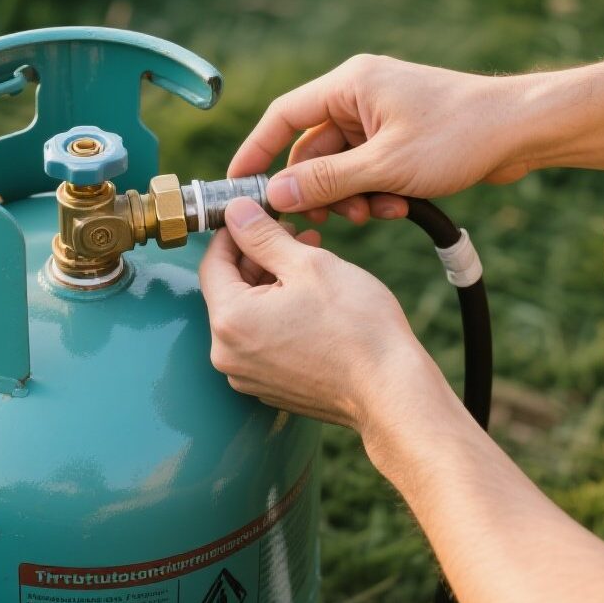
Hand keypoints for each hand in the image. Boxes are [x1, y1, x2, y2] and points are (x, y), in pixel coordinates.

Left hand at [199, 198, 445, 435]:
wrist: (390, 390)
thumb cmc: (357, 327)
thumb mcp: (308, 264)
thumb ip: (263, 235)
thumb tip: (236, 212)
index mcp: (230, 320)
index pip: (213, 262)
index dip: (236, 232)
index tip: (259, 216)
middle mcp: (228, 355)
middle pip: (230, 290)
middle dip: (260, 258)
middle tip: (297, 236)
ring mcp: (248, 376)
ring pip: (248, 316)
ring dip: (272, 286)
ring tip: (311, 265)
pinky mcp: (269, 388)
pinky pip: (263, 342)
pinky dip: (279, 318)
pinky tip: (312, 303)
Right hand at [229, 53, 541, 222]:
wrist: (522, 131)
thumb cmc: (459, 134)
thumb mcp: (384, 166)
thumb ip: (325, 182)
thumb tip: (275, 197)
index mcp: (349, 84)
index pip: (282, 117)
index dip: (256, 152)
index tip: (239, 186)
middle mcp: (360, 95)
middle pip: (313, 150)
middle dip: (320, 190)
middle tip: (326, 222)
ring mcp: (382, 117)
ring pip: (343, 167)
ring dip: (353, 197)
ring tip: (378, 213)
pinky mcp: (401, 138)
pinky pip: (369, 170)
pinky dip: (377, 193)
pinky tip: (400, 206)